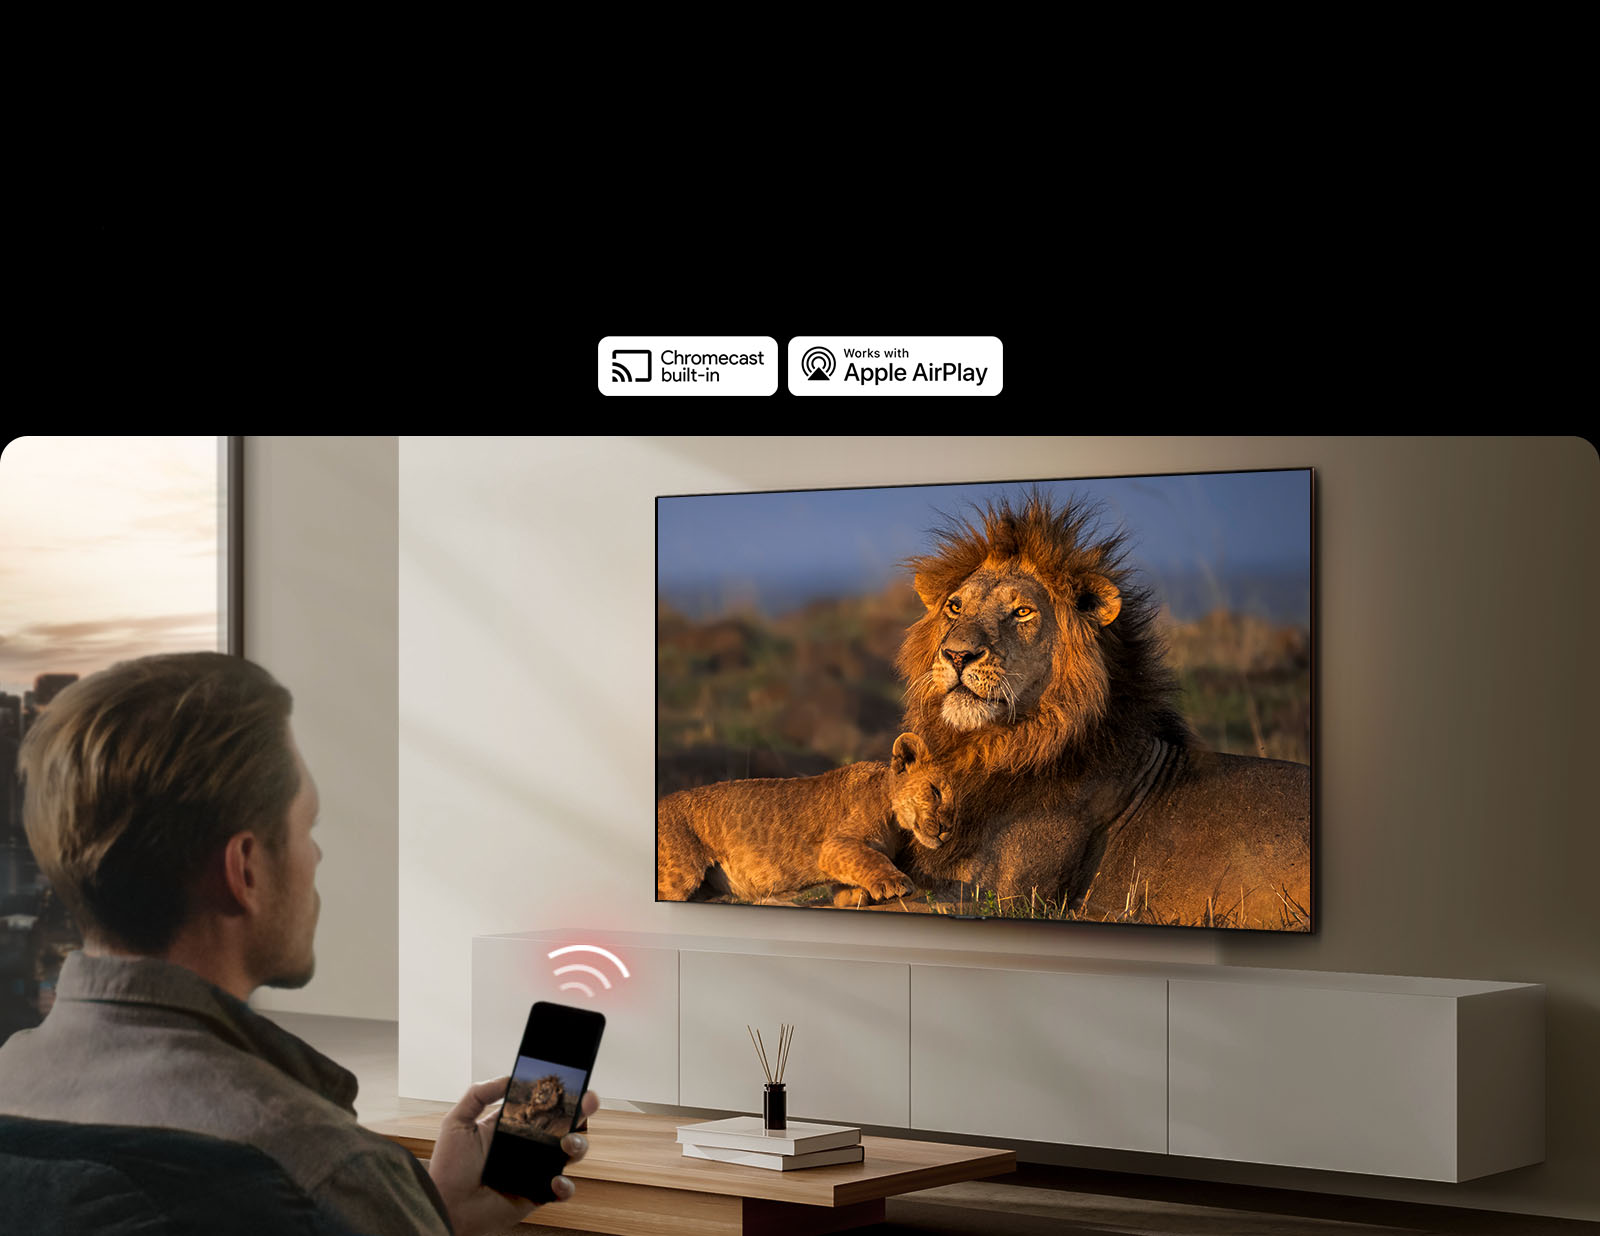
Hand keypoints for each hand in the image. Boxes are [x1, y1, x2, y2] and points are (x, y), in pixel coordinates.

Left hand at [427, 1076, 599, 1235]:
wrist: (446, 1207)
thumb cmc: (448, 1168)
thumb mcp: (457, 1122)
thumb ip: (478, 1094)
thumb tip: (508, 1077)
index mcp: (515, 1124)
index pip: (544, 1104)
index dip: (563, 1092)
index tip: (574, 1082)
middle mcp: (531, 1144)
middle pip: (566, 1123)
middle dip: (583, 1110)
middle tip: (587, 1103)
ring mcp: (537, 1168)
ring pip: (572, 1152)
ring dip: (579, 1144)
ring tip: (567, 1144)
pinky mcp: (539, 1193)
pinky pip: (563, 1189)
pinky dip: (566, 1185)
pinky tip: (554, 1181)